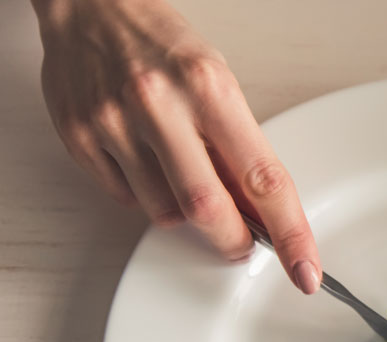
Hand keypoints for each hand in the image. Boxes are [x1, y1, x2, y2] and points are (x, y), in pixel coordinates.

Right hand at [32, 0, 321, 293]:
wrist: (90, 8)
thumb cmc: (163, 47)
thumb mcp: (218, 84)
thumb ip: (238, 149)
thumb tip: (263, 216)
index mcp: (209, 88)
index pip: (263, 179)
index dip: (290, 234)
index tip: (305, 270)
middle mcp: (160, 105)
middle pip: (208, 209)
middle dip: (234, 240)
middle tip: (244, 244)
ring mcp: (114, 123)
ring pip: (166, 213)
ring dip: (186, 213)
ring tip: (182, 169)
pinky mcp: (81, 140)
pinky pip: (127, 200)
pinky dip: (147, 196)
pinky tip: (147, 160)